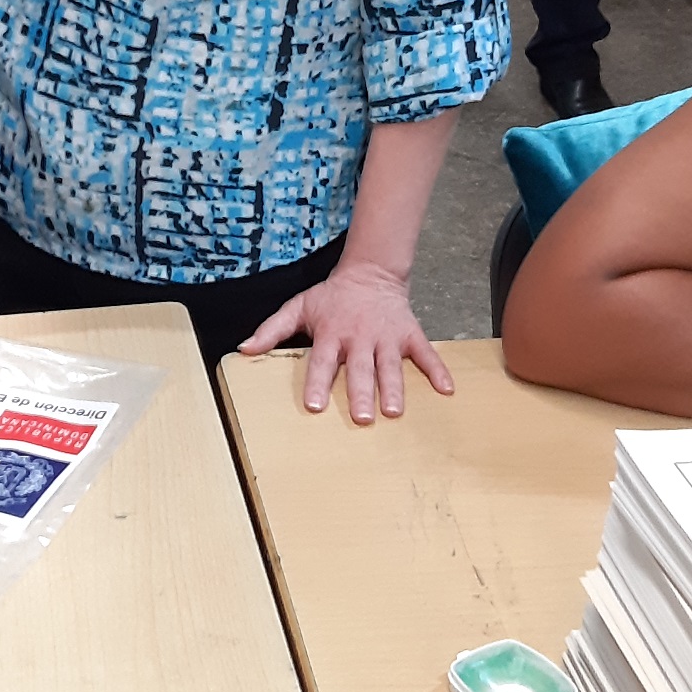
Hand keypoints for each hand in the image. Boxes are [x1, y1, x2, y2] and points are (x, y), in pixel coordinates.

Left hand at [243, 261, 453, 424]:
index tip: (315, 406)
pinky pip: (426, 354)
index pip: (323, 361)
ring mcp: (387, 336)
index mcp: (332, 333)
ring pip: (390, 366)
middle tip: (361, 418)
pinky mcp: (410, 334)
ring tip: (395, 412)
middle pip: (359, 369)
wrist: (370, 273)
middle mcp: (360, 337)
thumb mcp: (298, 307)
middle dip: (360, 393)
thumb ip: (272, 330)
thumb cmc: (331, 297)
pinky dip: (438, 371)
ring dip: (393, 388)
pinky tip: (447, 390)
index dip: (318, 383)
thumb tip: (244, 349)